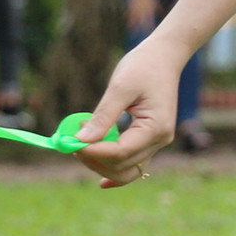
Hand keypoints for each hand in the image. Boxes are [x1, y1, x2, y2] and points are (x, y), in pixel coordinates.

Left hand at [74, 38, 180, 185]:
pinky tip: (100, 179)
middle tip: (70, 142)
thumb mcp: (120, 87)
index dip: (94, 151)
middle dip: (94, 158)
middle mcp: (159, 140)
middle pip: (122, 165)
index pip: (121, 152)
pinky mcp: (150, 140)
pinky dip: (115, 169)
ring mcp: (156, 142)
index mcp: (156, 127)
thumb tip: (81, 141)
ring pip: (127, 169)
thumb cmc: (144, 66)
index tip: (70, 142)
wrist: (165, 56)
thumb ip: (102, 116)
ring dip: (101, 164)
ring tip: (79, 147)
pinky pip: (132, 163)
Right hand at [125, 0, 161, 31]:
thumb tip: (163, 14)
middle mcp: (142, 11)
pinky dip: (127, 18)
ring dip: (132, 25)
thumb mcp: (156, 3)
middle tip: (140, 35)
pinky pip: (128, 14)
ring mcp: (136, 9)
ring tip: (131, 30)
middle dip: (140, 29)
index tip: (151, 33)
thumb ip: (159, 10)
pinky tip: (126, 22)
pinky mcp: (131, 6)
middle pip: (141, 22)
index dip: (150, 27)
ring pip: (133, 19)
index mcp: (149, 11)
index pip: (150, 21)